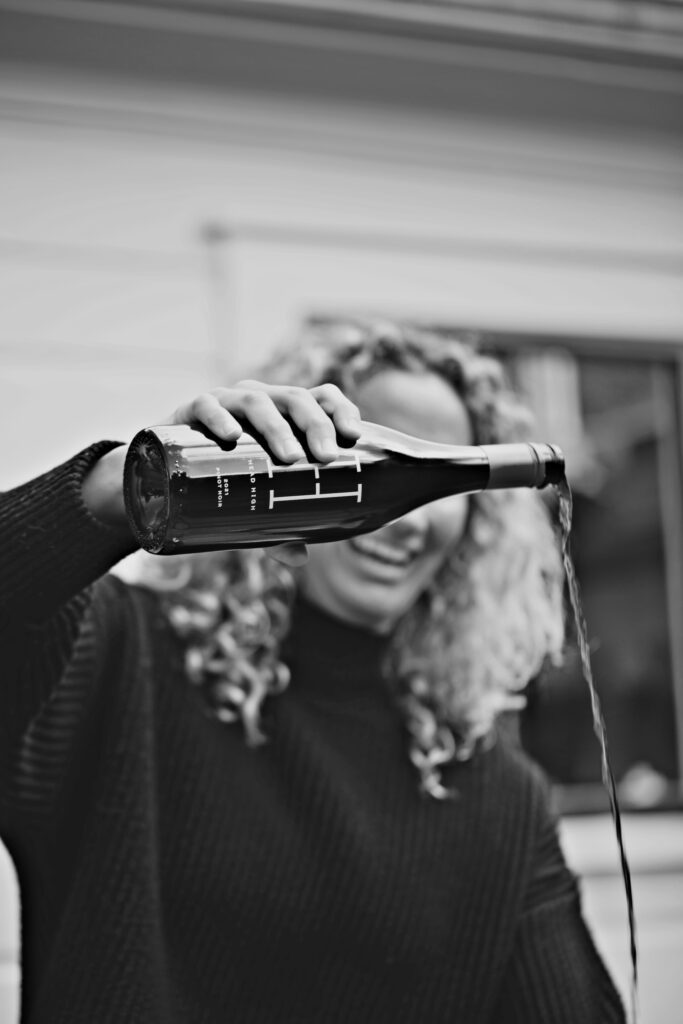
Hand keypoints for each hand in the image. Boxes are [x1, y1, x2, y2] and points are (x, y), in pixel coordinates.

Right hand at [168, 381, 362, 564]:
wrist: (161, 474)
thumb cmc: (223, 482)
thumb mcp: (253, 506)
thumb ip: (276, 528)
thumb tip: (299, 558)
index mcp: (284, 414)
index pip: (321, 398)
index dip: (341, 409)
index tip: (354, 436)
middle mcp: (259, 401)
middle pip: (294, 398)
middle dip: (315, 424)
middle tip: (326, 457)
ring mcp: (225, 402)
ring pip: (256, 400)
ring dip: (276, 426)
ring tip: (289, 457)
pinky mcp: (189, 410)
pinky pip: (206, 405)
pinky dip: (220, 418)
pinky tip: (232, 436)